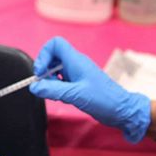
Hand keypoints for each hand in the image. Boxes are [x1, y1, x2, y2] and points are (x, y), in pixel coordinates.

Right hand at [29, 36, 150, 142]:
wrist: (121, 110)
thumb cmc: (103, 99)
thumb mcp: (75, 95)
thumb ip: (53, 90)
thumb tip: (34, 87)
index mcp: (76, 61)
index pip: (55, 44)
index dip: (44, 55)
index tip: (40, 72)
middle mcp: (76, 65)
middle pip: (53, 57)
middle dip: (45, 71)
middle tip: (44, 86)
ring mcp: (78, 74)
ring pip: (56, 71)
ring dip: (50, 82)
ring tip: (56, 94)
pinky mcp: (79, 85)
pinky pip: (62, 81)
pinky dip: (58, 88)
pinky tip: (63, 98)